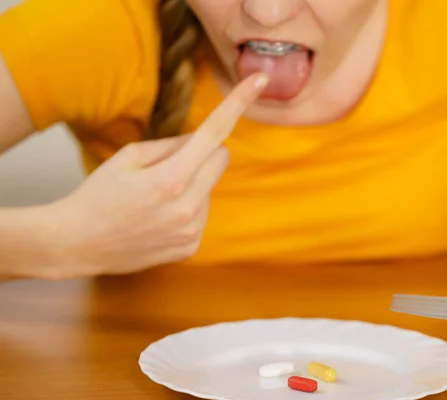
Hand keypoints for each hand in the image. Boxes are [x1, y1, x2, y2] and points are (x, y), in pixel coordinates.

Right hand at [43, 73, 268, 279]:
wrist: (77, 244)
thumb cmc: (98, 195)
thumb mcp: (127, 157)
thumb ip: (171, 145)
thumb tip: (201, 141)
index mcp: (170, 178)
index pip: (214, 132)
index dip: (238, 103)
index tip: (260, 82)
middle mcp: (188, 206)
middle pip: (221, 158)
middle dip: (204, 153)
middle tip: (170, 163)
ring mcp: (191, 230)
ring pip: (210, 188)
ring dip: (193, 185)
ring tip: (155, 199)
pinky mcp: (190, 247)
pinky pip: (202, 213)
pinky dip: (187, 209)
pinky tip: (158, 218)